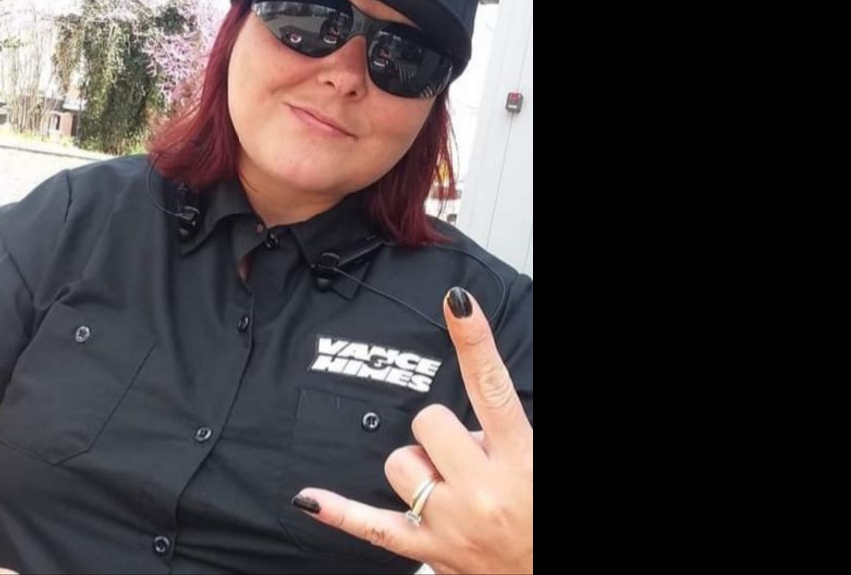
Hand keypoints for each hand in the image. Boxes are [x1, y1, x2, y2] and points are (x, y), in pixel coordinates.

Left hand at [293, 286, 532, 573]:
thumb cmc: (540, 516)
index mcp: (520, 460)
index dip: (474, 341)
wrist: (541, 574)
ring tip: (454, 489)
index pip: (492, 388)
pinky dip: (339, 512)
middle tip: (470, 457)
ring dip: (421, 468)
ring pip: (400, 462)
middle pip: (430, 421)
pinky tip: (308, 497)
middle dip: (443, 432)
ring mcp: (451, 521)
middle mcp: (483, 490)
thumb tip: (471, 412)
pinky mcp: (428, 550)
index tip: (456, 302)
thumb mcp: (540, 462)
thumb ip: (507, 432)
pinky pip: (373, 526)